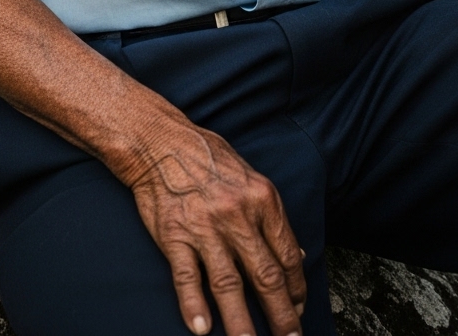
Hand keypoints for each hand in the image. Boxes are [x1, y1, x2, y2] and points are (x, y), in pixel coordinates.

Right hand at [129, 119, 305, 335]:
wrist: (159, 140)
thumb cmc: (206, 156)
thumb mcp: (249, 177)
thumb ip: (271, 216)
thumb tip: (297, 255)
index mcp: (261, 198)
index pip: (287, 255)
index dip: (296, 289)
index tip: (298, 309)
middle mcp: (237, 214)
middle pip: (266, 276)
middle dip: (281, 316)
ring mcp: (204, 227)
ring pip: (229, 286)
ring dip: (242, 324)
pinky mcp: (174, 235)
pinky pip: (187, 277)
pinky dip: (194, 306)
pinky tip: (201, 329)